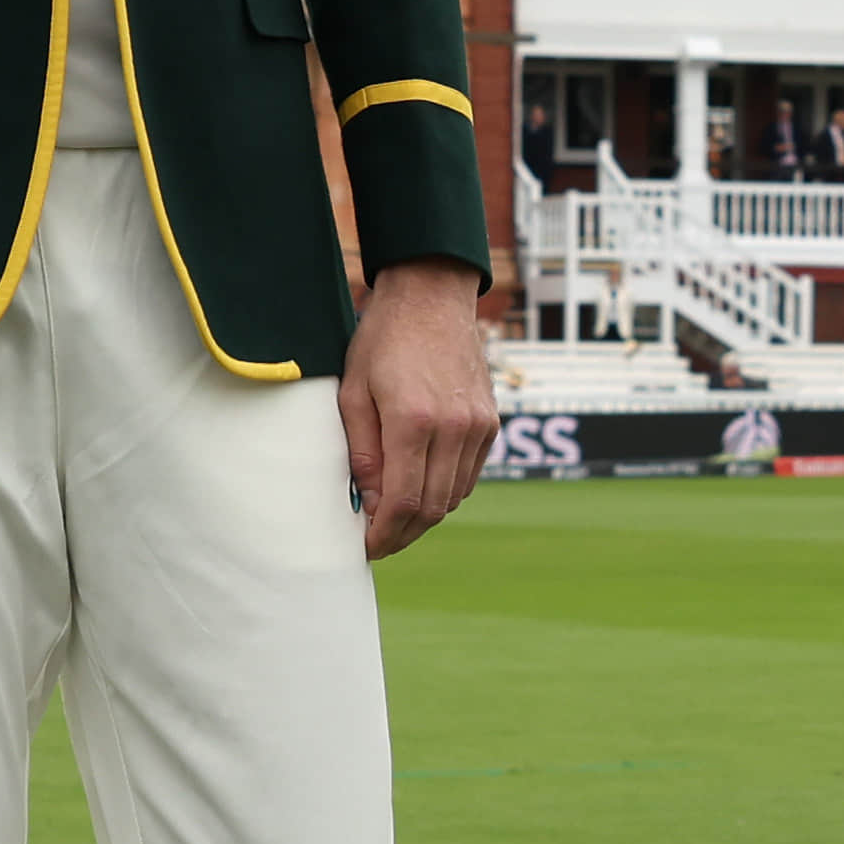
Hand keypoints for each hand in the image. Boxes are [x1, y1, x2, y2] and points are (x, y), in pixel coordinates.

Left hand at [341, 255, 496, 561]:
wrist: (432, 298)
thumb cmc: (383, 340)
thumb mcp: (353, 391)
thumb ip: (361, 451)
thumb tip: (368, 502)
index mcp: (414, 420)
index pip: (403, 502)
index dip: (383, 534)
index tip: (365, 546)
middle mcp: (454, 428)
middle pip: (432, 508)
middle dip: (402, 534)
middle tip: (377, 541)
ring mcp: (478, 427)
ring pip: (453, 497)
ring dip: (424, 516)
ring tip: (395, 518)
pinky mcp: (490, 423)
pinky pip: (468, 476)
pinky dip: (445, 492)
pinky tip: (421, 488)